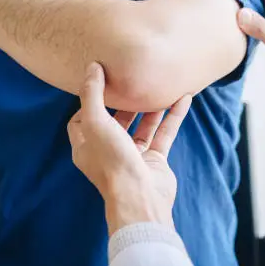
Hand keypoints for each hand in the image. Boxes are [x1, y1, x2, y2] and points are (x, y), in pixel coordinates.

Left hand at [68, 63, 191, 234]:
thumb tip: (91, 68)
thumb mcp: (95, 122)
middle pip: (114, 122)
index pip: (81, 121)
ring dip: (151, 107)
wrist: (140, 197)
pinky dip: (173, 117)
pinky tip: (183, 98)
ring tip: (159, 86)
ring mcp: (132, 157)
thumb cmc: (112, 161)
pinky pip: (164, 134)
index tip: (100, 84)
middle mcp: (108, 152)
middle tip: (132, 81)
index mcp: (87, 147)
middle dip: (124, 102)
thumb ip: (92, 94)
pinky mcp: (154, 161)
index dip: (88, 102)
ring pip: (142, 127)